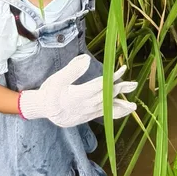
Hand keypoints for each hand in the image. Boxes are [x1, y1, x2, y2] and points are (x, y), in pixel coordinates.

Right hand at [19, 55, 136, 125]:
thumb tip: (86, 59)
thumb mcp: (56, 79)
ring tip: (133, 107)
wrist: (43, 109)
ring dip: (121, 105)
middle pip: (107, 96)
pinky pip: (104, 115)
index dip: (112, 77)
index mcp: (79, 95)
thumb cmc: (49, 92)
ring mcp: (88, 112)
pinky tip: (123, 111)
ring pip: (108, 108)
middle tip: (134, 83)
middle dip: (121, 89)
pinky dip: (115, 113)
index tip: (122, 69)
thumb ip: (72, 70)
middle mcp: (86, 105)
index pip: (100, 85)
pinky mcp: (88, 116)